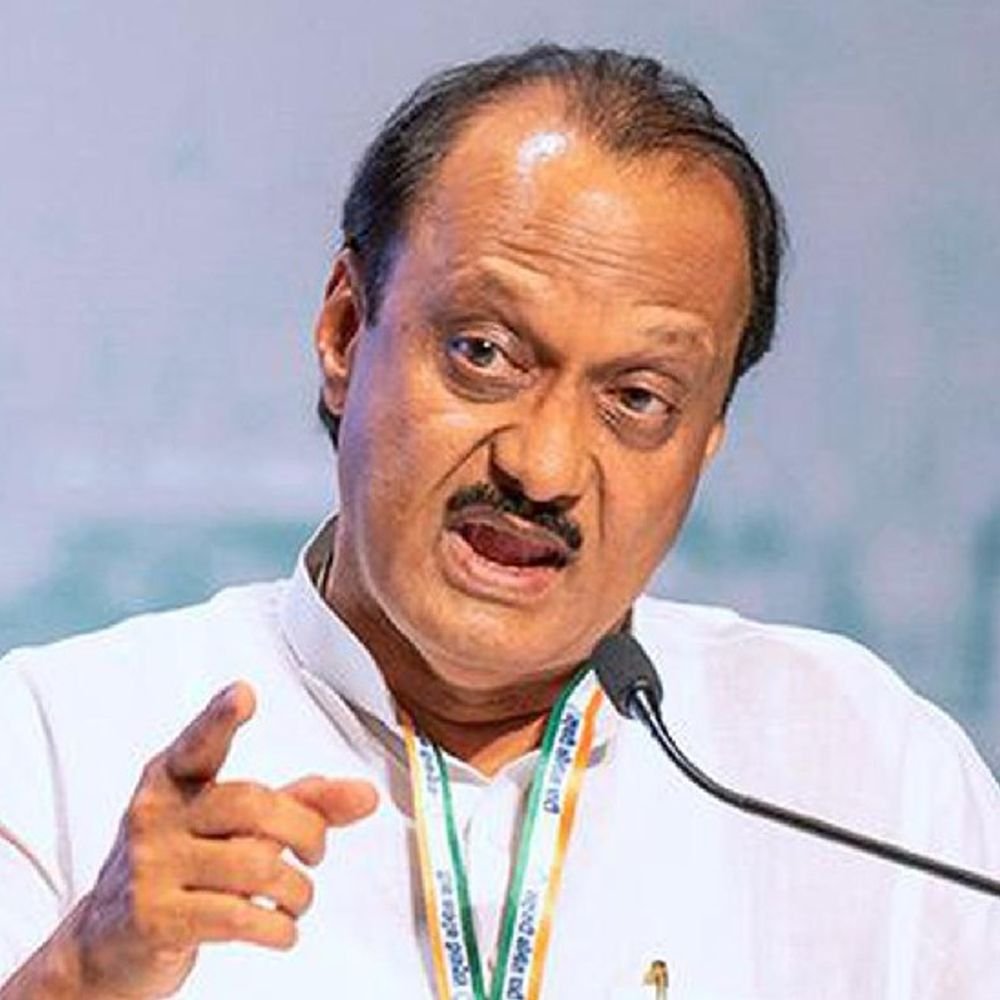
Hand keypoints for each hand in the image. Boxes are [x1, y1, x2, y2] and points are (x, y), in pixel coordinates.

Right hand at [68, 682, 377, 998]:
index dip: (221, 718)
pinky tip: (281, 928)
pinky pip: (238, 917)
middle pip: (255, 805)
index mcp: (172, 779)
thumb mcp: (230, 826)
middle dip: (307, 831)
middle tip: (316, 852)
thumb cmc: (180, 867)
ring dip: (297, 890)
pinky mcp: (153, 919)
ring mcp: (150, 866)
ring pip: (255, 865)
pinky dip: (278, 927)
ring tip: (296, 899)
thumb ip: (300, 803)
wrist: (108, 944)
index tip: (244, 694)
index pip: (199, 742)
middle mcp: (155, 815)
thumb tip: (365, 795)